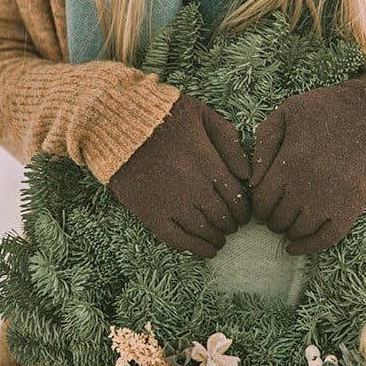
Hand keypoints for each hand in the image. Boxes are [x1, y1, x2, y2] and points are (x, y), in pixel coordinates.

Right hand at [108, 95, 250, 256]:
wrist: (118, 124)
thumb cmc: (163, 115)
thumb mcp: (202, 115)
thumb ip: (229, 141)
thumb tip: (247, 173)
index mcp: (209, 163)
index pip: (238, 197)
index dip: (245, 210)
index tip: (244, 214)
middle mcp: (194, 187)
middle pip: (224, 216)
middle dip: (232, 224)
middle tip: (233, 226)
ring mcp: (172, 203)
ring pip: (205, 231)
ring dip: (218, 238)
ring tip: (220, 239)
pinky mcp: (151, 214)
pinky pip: (178, 240)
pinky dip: (196, 249)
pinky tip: (207, 251)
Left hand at [249, 66, 365, 254]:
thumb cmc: (328, 110)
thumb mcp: (288, 112)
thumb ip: (263, 143)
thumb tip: (251, 181)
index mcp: (290, 162)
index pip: (262, 201)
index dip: (257, 208)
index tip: (261, 207)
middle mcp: (308, 185)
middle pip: (278, 219)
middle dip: (272, 220)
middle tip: (273, 216)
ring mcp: (331, 199)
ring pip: (299, 230)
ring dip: (288, 231)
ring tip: (287, 224)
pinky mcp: (351, 207)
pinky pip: (326, 238)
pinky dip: (309, 247)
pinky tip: (296, 247)